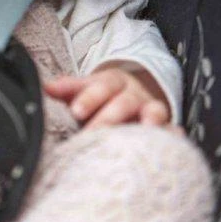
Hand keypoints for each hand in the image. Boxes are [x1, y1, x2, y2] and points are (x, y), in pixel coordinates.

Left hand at [43, 65, 171, 128]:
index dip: (90, 98)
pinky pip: (172, 128)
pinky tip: (174, 139)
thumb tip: (45, 87)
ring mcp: (151, 109)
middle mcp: (133, 93)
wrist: (132, 93)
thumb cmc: (100, 96)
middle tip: (92, 134)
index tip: (76, 112)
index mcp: (112, 82)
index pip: (101, 86)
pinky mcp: (165, 125)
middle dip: (108, 118)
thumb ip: (68, 89)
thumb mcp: (86, 88)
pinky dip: (174, 133)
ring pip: (152, 112)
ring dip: (148, 121)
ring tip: (143, 132)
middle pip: (123, 103)